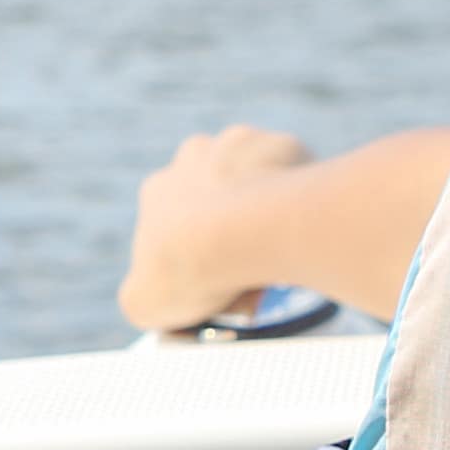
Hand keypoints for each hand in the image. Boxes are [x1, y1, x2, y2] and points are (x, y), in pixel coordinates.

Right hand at [116, 126, 311, 332]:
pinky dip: (301, 194)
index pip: (173, 216)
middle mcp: (194, 156)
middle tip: (252, 260)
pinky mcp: (281, 146)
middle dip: (231, 217)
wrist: (243, 234)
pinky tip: (304, 223)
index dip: (194, 248)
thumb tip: (153, 299)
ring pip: (256, 172)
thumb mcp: (145, 303)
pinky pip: (296, 170)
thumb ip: (145, 296)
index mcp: (159, 190)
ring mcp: (238, 146)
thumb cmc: (192, 269)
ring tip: (281, 242)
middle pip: (215, 186)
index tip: (216, 275)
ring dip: (266, 199)